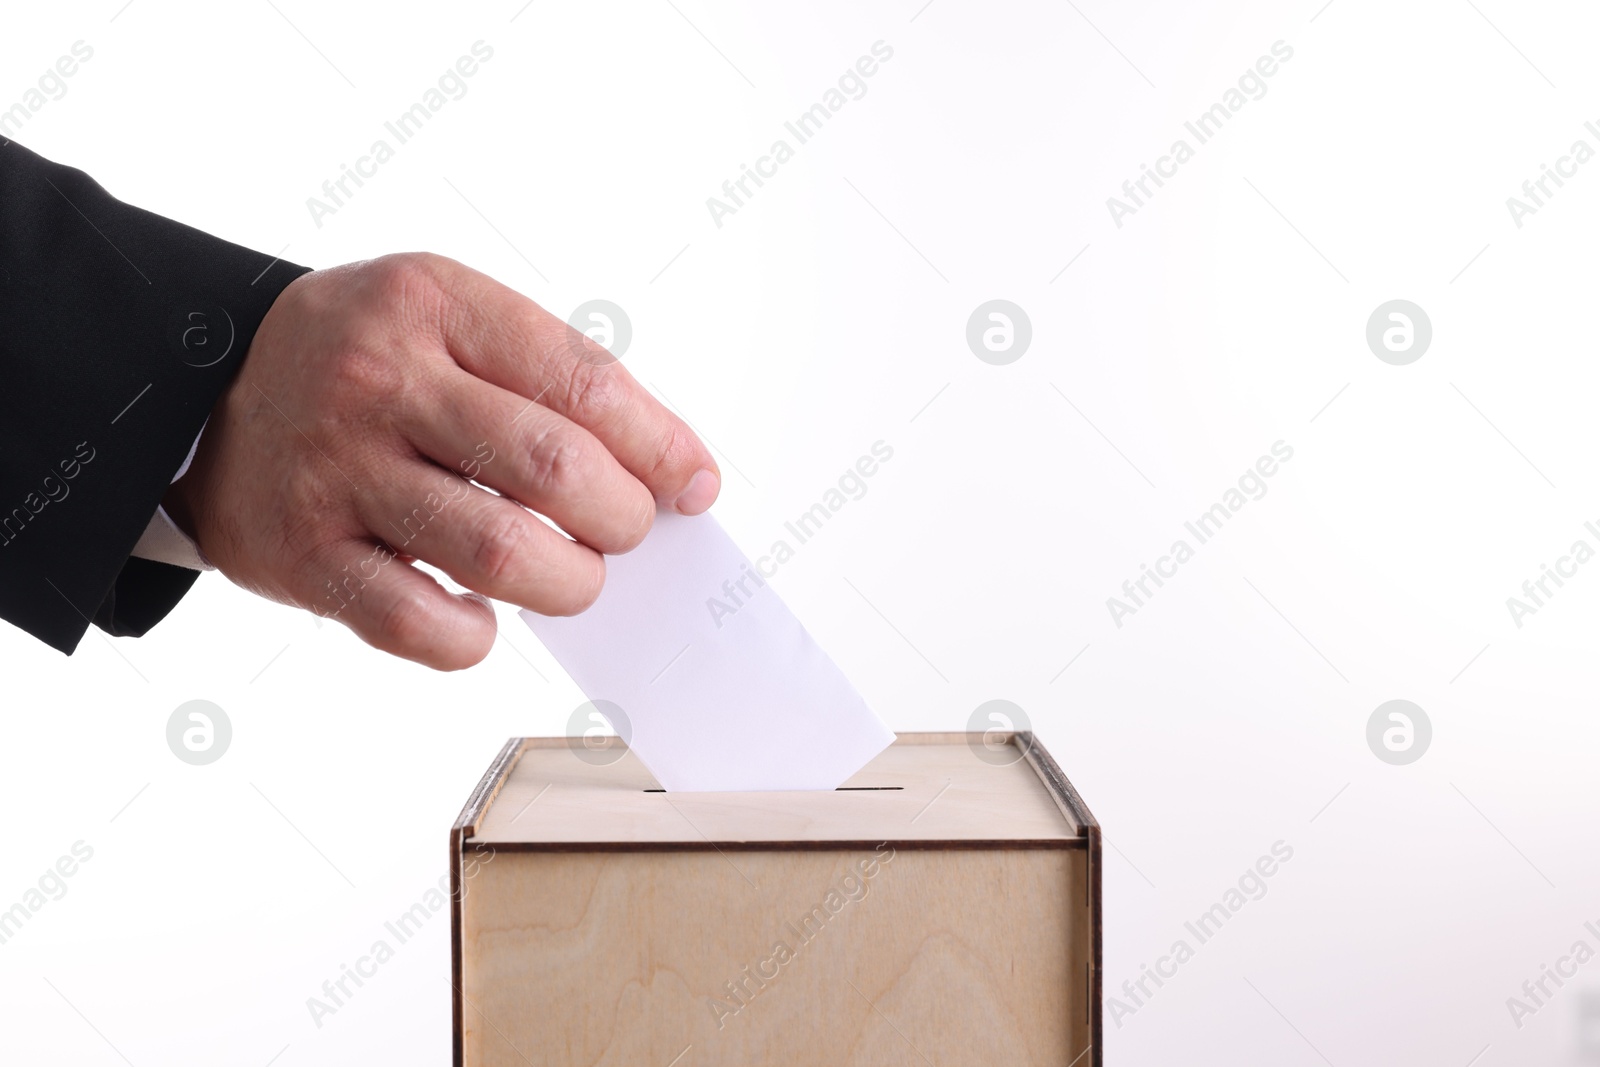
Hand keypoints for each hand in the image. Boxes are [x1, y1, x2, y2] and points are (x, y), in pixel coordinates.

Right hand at [163, 253, 719, 669]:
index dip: (661, 446)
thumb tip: (671, 471)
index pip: (584, 381)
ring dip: (568, 583)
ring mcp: (336, 469)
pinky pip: (414, 622)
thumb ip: (547, 378)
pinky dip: (472, 638)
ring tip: (572, 577)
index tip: (694, 486)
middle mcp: (380, 379)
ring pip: (497, 550)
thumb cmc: (362, 361)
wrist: (200, 388)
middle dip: (620, 518)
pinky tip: (484, 619)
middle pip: (552, 467)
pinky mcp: (303, 554)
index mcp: (433, 303)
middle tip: (623, 533)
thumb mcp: (446, 320)